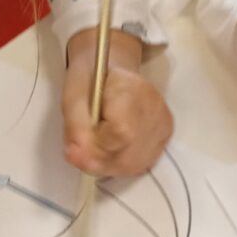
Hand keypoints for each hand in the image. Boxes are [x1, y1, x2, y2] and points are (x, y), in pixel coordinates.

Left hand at [62, 31, 172, 177]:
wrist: (111, 70)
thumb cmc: (89, 81)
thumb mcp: (72, 98)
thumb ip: (75, 127)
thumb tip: (77, 156)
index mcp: (132, 87)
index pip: (122, 132)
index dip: (97, 147)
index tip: (76, 143)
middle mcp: (155, 107)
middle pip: (129, 154)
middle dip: (98, 161)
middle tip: (81, 150)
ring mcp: (163, 123)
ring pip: (134, 163)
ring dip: (107, 165)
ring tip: (94, 148)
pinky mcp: (164, 136)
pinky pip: (140, 163)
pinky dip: (119, 164)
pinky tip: (110, 152)